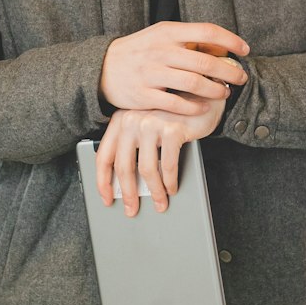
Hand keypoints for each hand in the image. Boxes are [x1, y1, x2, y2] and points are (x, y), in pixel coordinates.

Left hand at [95, 93, 226, 216]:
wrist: (202, 95)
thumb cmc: (171, 116)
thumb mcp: (145, 127)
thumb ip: (132, 148)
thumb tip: (126, 186)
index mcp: (120, 120)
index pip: (104, 156)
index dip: (103, 182)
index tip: (107, 199)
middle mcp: (132, 120)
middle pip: (123, 167)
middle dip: (128, 193)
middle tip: (131, 210)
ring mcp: (152, 123)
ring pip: (147, 169)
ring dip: (154, 192)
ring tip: (159, 203)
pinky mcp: (172, 129)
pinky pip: (168, 165)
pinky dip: (170, 181)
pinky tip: (172, 189)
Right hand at [99, 21, 249, 115]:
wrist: (102, 68)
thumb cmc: (139, 51)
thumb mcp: (160, 36)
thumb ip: (188, 40)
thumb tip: (222, 47)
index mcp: (168, 32)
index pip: (207, 32)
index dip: (230, 41)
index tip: (244, 50)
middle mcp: (161, 51)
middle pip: (205, 61)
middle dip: (229, 71)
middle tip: (240, 77)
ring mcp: (152, 74)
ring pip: (194, 83)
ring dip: (215, 90)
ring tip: (224, 92)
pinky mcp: (144, 95)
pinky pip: (177, 103)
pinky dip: (195, 106)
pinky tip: (204, 107)